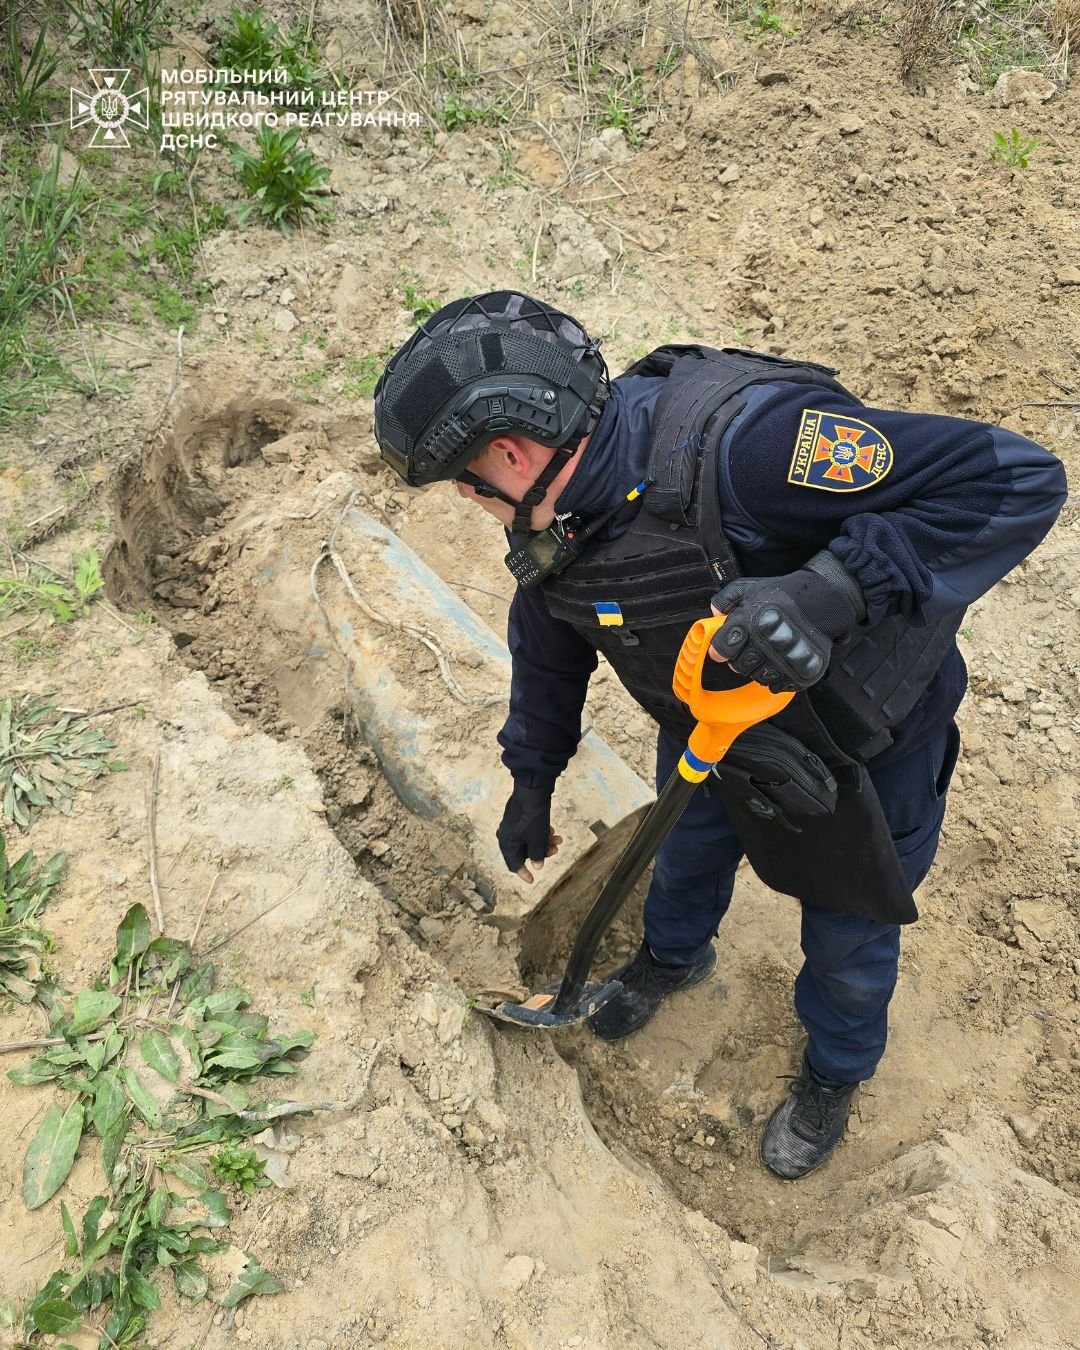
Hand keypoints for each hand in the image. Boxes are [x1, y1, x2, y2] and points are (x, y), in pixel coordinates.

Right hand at [496, 781, 561, 883]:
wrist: (532, 790)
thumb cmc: (532, 818)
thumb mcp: (537, 839)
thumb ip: (537, 855)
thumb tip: (537, 866)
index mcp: (506, 843)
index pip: (513, 864)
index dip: (524, 873)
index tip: (532, 880)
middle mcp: (507, 835)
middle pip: (524, 851)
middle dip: (541, 852)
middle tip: (555, 849)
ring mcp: (512, 825)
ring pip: (529, 840)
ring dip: (544, 841)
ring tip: (558, 839)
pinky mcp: (519, 816)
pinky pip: (529, 830)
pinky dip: (540, 832)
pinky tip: (551, 829)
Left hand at [708, 551, 865, 693]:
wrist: (826, 600)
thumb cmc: (787, 593)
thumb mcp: (753, 587)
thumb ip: (727, 599)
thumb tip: (713, 615)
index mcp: (749, 624)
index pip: (722, 649)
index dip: (720, 649)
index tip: (723, 648)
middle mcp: (764, 644)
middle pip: (737, 666)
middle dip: (740, 658)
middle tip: (751, 647)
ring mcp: (783, 660)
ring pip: (756, 677)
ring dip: (759, 668)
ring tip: (768, 653)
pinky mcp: (799, 672)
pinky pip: (777, 686)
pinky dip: (776, 677)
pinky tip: (781, 662)